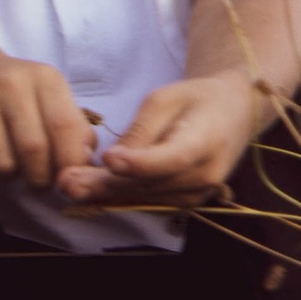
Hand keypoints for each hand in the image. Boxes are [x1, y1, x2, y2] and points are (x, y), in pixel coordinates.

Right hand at [0, 41, 97, 193]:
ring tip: (8, 161)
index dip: (69, 162)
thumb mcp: (50, 97)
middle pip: (33, 151)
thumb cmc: (14, 92)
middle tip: (37, 181)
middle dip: (40, 178)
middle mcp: (8, 83)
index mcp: (42, 77)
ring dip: (9, 176)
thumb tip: (84, 162)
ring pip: (2, 165)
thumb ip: (75, 129)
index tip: (67, 177)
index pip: (64, 127)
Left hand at [63, 70, 266, 209]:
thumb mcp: (166, 98)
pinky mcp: (186, 201)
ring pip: (145, 197)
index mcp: (206, 141)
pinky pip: (149, 200)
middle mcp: (204, 175)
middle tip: (66, 180)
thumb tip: (113, 159)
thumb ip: (141, 130)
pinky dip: (118, 197)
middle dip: (106, 184)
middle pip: (150, 184)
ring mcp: (197, 194)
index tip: (108, 159)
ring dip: (105, 194)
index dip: (139, 163)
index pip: (171, 158)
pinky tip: (88, 192)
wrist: (233, 114)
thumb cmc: (197, 99)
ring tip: (68, 187)